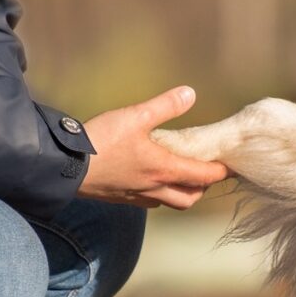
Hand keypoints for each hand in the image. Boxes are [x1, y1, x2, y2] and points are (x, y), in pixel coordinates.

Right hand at [79, 86, 229, 209]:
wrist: (64, 166)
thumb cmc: (101, 142)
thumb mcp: (135, 116)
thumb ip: (165, 106)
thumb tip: (190, 94)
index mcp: (164, 169)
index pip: (203, 177)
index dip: (220, 172)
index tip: (231, 166)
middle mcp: (154, 188)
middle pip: (189, 198)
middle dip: (202, 187)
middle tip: (206, 172)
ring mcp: (137, 196)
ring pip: (169, 202)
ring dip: (181, 192)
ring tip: (181, 175)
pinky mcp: (120, 198)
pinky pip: (149, 201)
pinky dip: (159, 193)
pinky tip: (151, 178)